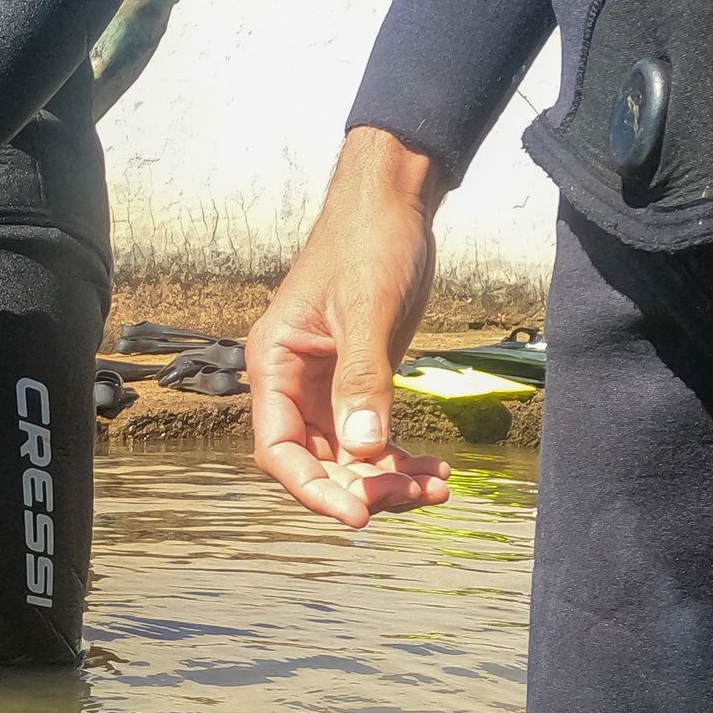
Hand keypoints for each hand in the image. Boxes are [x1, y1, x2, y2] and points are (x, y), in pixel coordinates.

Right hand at [248, 127, 453, 529]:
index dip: (314, 489)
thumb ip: (362, 380)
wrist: (393, 198)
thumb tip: (365, 450)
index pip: (280, 449)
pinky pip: (373, 437)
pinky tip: (436, 469)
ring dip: (389, 480)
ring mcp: (325, 388)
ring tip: (438, 487)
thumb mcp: (365, 309)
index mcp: (274, 366)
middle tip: (413, 495)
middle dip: (364, 487)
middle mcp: (293, 385)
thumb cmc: (368, 239)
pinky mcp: (359, 383)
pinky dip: (401, 458)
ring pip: (349, 458)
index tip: (358, 514)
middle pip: (317, 462)